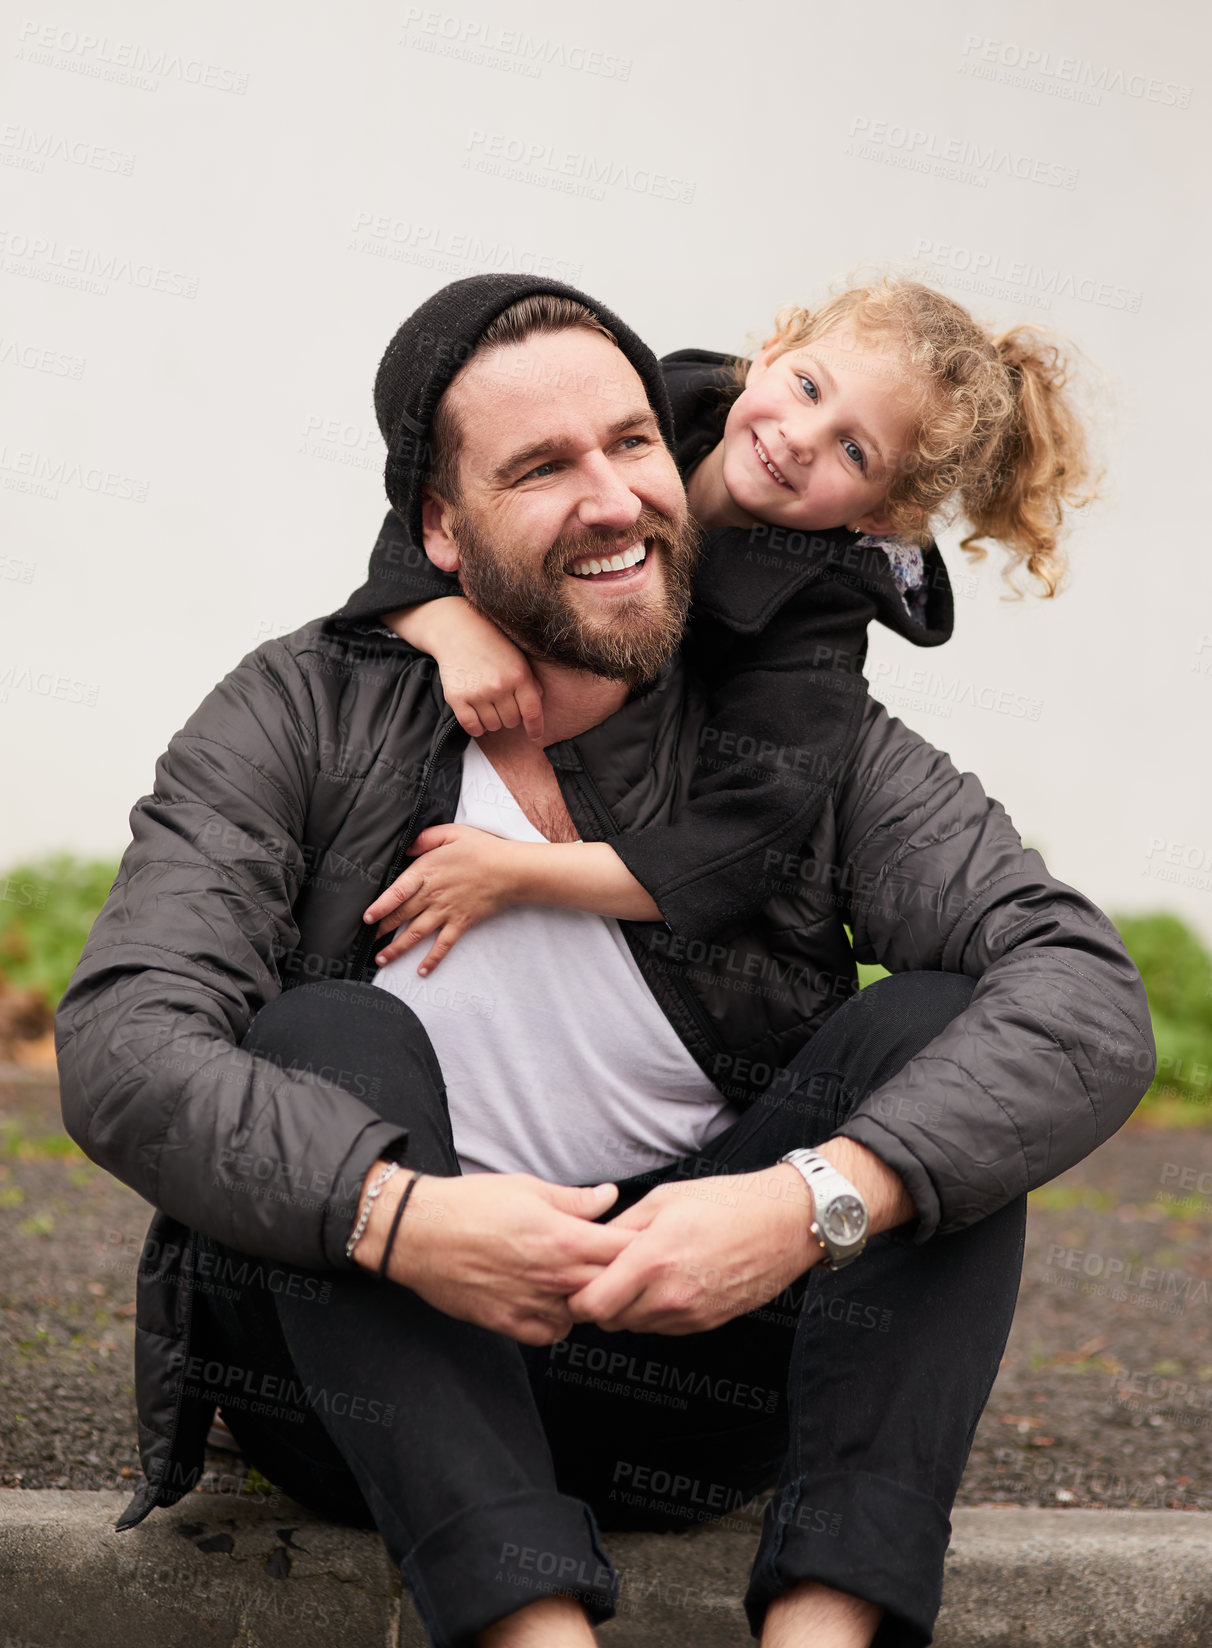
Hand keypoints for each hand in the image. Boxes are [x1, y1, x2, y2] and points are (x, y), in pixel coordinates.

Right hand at [352, 1165, 636, 1344]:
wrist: (418, 1233)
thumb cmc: (470, 1204)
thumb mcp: (528, 1188)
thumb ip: (574, 1200)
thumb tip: (608, 1197)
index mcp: (563, 1239)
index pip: (625, 1251)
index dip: (638, 1245)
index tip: (641, 1240)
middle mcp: (553, 1277)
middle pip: (611, 1286)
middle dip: (619, 1275)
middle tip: (614, 1263)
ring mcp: (531, 1304)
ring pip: (583, 1315)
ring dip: (588, 1300)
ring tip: (579, 1281)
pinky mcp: (507, 1323)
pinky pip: (550, 1334)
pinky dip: (558, 1322)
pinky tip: (552, 1302)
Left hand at [363, 823, 526, 970]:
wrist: (512, 870)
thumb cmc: (483, 849)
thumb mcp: (451, 833)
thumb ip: (425, 838)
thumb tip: (406, 847)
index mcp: (427, 871)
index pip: (396, 892)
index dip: (379, 907)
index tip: (366, 918)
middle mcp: (433, 895)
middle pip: (401, 915)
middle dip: (382, 930)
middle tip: (367, 941)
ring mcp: (447, 911)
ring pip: (416, 934)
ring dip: (397, 948)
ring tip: (381, 958)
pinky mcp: (461, 923)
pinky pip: (443, 945)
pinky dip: (432, 959)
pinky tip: (422, 970)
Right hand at [382, 598, 544, 741]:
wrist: (457, 631)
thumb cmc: (492, 645)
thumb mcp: (518, 659)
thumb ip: (530, 683)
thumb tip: (538, 707)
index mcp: (519, 676)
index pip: (532, 712)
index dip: (536, 728)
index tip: (535, 736)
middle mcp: (500, 686)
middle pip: (512, 722)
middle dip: (510, 716)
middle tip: (502, 702)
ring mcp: (478, 693)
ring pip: (493, 726)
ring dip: (493, 721)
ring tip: (488, 704)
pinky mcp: (457, 698)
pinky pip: (472, 727)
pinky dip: (477, 727)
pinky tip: (477, 717)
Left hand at [566, 1166, 820, 1334]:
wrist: (784, 1224)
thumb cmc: (726, 1202)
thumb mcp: (664, 1199)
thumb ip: (622, 1226)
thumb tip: (591, 1243)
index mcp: (652, 1260)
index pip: (592, 1304)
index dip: (576, 1295)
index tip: (577, 1278)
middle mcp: (669, 1295)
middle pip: (609, 1320)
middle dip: (599, 1300)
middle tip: (604, 1273)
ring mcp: (690, 1314)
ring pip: (635, 1326)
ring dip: (626, 1307)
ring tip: (637, 1273)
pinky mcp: (706, 1322)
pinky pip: (663, 1327)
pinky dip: (653, 1311)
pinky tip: (665, 1282)